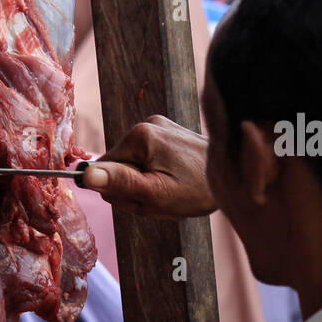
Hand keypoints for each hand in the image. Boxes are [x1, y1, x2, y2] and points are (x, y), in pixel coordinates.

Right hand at [81, 116, 216, 218]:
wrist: (236, 176)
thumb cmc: (196, 190)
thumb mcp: (154, 195)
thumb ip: (119, 183)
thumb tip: (86, 176)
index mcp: (139, 136)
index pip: (105, 171)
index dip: (122, 191)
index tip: (146, 197)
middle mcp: (147, 123)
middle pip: (119, 166)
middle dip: (135, 187)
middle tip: (161, 196)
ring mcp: (159, 125)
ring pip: (133, 164)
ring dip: (146, 182)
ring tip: (171, 188)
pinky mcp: (168, 131)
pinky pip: (147, 157)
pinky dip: (156, 173)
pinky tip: (175, 178)